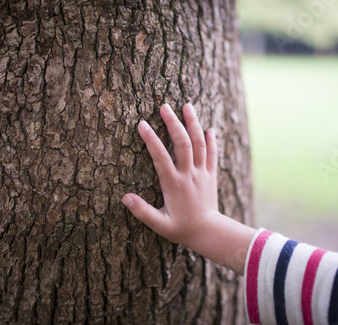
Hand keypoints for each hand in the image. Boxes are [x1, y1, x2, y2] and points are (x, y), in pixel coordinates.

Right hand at [122, 103, 219, 248]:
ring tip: (187, 106)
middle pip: (182, 144)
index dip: (150, 140)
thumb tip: (125, 198)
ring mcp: (202, 173)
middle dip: (173, 123)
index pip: (160, 157)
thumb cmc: (181, 229)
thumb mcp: (159, 224)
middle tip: (164, 106)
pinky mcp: (211, 175)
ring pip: (199, 144)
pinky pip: (213, 154)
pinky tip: (208, 128)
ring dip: (193, 124)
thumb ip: (142, 212)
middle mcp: (189, 175)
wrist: (208, 232)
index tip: (141, 124)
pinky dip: (211, 140)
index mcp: (174, 184)